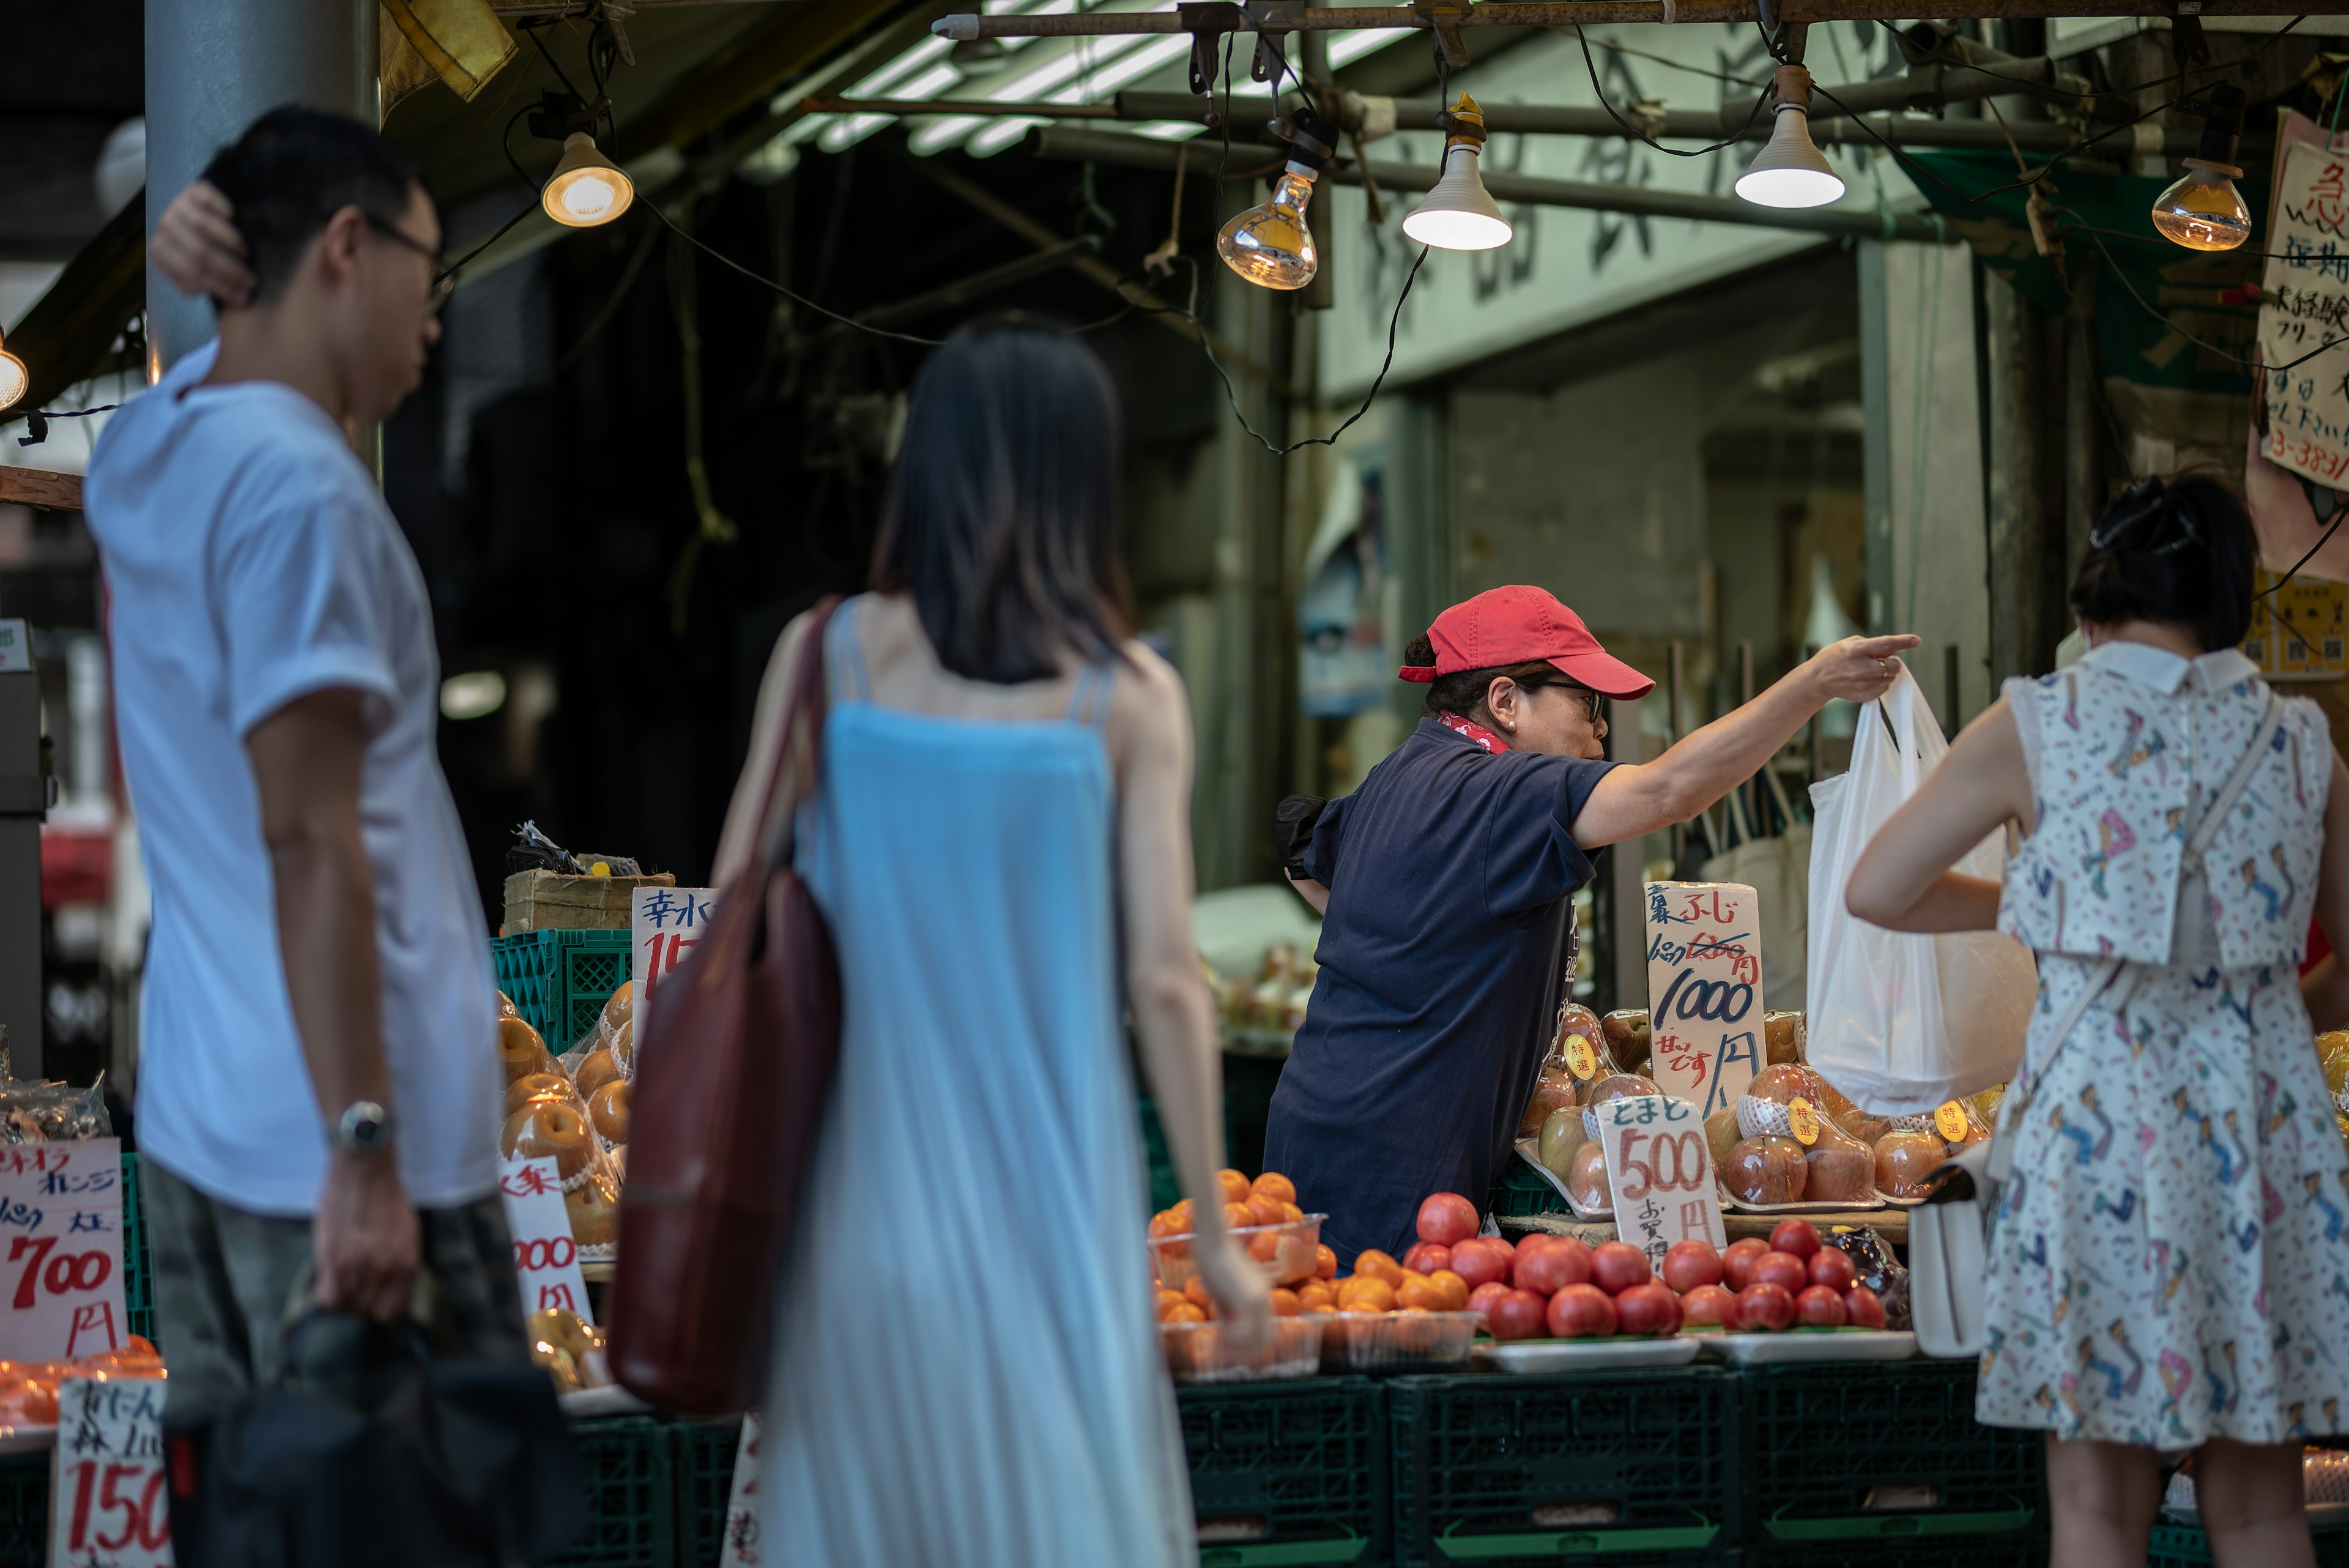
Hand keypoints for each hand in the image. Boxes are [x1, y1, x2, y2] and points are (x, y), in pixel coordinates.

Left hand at [152, 181, 255, 306]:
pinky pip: (210, 200)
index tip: (244, 298)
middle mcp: (165, 226)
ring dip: (230, 242)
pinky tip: (235, 220)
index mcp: (161, 251)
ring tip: (247, 255)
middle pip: (200, 252)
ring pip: (203, 225)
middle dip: (230, 270)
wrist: (197, 213)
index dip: (220, 288)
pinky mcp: (193, 188)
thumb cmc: (202, 248)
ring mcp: (177, 205)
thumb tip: (241, 300)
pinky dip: (224, 210)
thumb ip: (209, 283)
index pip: (191, 274)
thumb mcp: (198, 270)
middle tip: (253, 281)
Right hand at [313, 1153, 419, 1321]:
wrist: (364, 1171)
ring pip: (347, 1306)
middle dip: (362, 1302)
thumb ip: (399, 1263)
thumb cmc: (386, 1198)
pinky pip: (328, 1298)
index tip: (375, 1301)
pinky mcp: (331, 1259)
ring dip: (345, 1297)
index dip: (382, 1309)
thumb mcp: (407, 1233)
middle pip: (368, 1310)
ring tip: (345, 1279)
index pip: (394, 1311)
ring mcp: (356, 1267)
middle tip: (357, 1285)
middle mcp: (384, 1270)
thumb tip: (388, 1287)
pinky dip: (329, 1294)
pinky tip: (331, 1279)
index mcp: (407, 1264)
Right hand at [1190, 1232, 1273, 1353]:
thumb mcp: (1222, 1292)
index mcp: (1261, 1297)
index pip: (1265, 1332)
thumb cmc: (1213, 1261)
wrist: (1213, 1241)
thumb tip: (1226, 1331)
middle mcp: (1265, 1299)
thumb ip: (1229, 1311)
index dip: (1248, 1345)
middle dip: (1245, 1351)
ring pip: (1259, 1338)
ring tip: (1221, 1340)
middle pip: (1266, 1339)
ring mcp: (1259, 1299)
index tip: (1227, 1344)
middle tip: (1225, 1348)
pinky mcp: (1249, 1297)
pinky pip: (1247, 1330)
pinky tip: (1219, 1332)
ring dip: (1239, 1346)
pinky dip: (1233, 1338)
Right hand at [1806, 634, 1923, 704]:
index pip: (1885, 644)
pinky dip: (1880, 684)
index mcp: (1855, 650)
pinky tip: (1867, 680)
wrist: (1817, 680)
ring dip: (1886, 673)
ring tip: (1870, 671)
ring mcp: (1862, 683)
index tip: (1916, 640)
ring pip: (1890, 678)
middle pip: (1893, 665)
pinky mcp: (1863, 695)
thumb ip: (1870, 645)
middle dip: (1892, 662)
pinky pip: (1883, 689)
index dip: (1902, 642)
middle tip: (1881, 660)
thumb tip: (1891, 650)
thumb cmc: (1833, 658)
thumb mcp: (1848, 644)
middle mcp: (1860, 668)